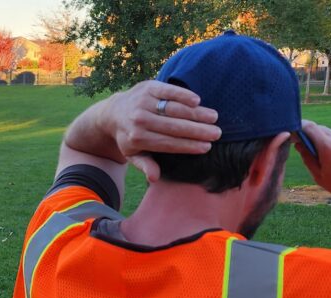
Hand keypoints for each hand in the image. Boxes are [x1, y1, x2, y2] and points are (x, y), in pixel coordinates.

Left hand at [104, 81, 221, 180]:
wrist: (114, 112)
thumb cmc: (130, 136)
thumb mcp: (133, 154)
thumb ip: (145, 165)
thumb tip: (154, 178)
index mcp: (138, 138)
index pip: (168, 143)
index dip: (188, 145)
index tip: (207, 147)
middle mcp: (139, 120)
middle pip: (174, 126)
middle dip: (198, 131)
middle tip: (217, 133)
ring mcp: (143, 102)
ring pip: (174, 109)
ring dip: (196, 113)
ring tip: (213, 117)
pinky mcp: (148, 87)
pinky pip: (169, 91)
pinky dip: (183, 95)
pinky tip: (198, 101)